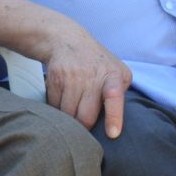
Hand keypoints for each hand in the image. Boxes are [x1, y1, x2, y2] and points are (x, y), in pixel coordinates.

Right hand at [41, 19, 132, 138]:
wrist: (66, 41)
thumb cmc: (97, 63)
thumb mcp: (117, 71)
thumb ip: (120, 93)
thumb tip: (115, 123)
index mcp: (112, 76)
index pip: (114, 97)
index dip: (114, 117)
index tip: (113, 134)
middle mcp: (92, 76)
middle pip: (85, 116)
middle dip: (85, 128)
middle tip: (86, 126)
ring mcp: (72, 78)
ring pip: (68, 115)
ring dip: (70, 119)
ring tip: (74, 109)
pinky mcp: (55, 79)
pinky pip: (54, 107)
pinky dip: (58, 110)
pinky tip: (63, 100)